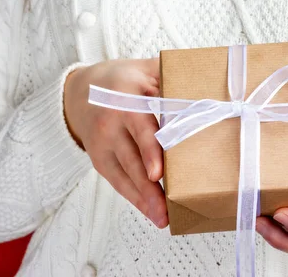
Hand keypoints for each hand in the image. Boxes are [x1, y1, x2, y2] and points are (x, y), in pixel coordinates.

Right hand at [63, 58, 167, 227]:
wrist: (80, 90)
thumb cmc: (123, 80)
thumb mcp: (145, 69)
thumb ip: (169, 75)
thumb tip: (207, 80)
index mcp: (125, 99)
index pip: (140, 128)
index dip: (150, 150)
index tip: (158, 172)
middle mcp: (110, 124)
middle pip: (132, 159)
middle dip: (149, 186)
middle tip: (166, 207)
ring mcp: (102, 145)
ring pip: (125, 175)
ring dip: (144, 199)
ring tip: (162, 218)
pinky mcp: (99, 160)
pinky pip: (118, 182)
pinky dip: (134, 199)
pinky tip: (150, 212)